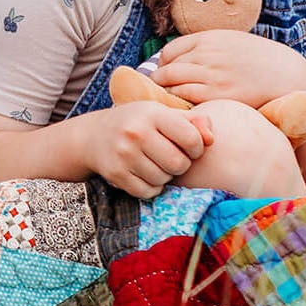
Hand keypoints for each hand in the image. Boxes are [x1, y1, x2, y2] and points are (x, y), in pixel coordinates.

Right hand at [76, 99, 214, 197]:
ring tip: (156, 164)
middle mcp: (136, 132)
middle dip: (181, 165)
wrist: (94, 135)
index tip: (189, 147)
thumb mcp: (162, 113)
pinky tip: (144, 174)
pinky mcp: (116, 173)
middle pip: (179, 164)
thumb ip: (193, 121)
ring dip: (165, 176)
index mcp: (152, 113)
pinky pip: (148, 192)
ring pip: (163, 180)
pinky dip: (151, 187)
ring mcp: (124, 154)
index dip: (197, 147)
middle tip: (172, 158)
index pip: (191, 138)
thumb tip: (211, 138)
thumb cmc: (138, 123)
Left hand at [151, 29, 305, 109]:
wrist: (288, 76)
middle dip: (160, 82)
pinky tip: (184, 109)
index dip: (164, 65)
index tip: (166, 74)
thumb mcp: (232, 41)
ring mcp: (212, 75)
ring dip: (166, 94)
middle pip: (166, 69)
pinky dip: (179, 103)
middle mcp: (207, 55)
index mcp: (209, 38)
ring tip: (170, 103)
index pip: (169, 51)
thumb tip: (180, 57)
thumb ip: (207, 46)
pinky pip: (185, 98)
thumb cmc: (260, 61)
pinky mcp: (218, 95)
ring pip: (172, 83)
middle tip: (161, 94)